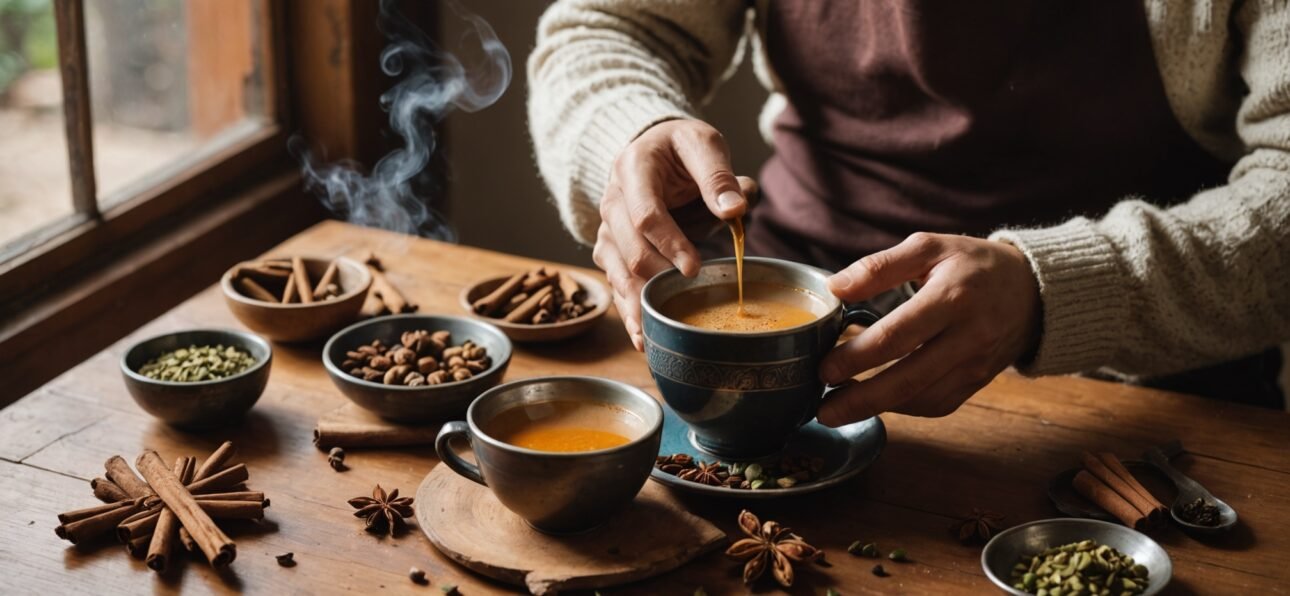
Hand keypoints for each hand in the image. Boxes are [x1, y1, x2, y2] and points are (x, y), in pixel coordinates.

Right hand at [593, 119, 749, 349]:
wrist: (652, 149)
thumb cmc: (681, 149)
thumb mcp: (703, 144)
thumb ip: (719, 176)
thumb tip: (736, 208)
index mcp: (633, 169)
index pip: (645, 214)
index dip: (669, 243)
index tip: (694, 267)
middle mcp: (611, 200)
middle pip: (628, 248)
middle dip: (656, 277)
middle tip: (685, 298)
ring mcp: (607, 228)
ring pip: (616, 272)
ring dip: (636, 304)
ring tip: (653, 336)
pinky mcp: (610, 249)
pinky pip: (615, 283)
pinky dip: (628, 311)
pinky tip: (642, 337)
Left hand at [816, 233, 1041, 425]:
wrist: (1033, 290)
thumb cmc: (972, 264)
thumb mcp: (929, 247)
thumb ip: (879, 266)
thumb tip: (833, 288)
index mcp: (953, 297)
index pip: (898, 335)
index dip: (857, 356)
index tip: (824, 368)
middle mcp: (969, 336)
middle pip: (909, 379)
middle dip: (861, 399)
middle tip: (823, 409)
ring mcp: (977, 364)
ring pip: (922, 399)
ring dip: (878, 408)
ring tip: (838, 406)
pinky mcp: (979, 382)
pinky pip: (937, 404)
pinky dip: (903, 408)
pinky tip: (875, 401)